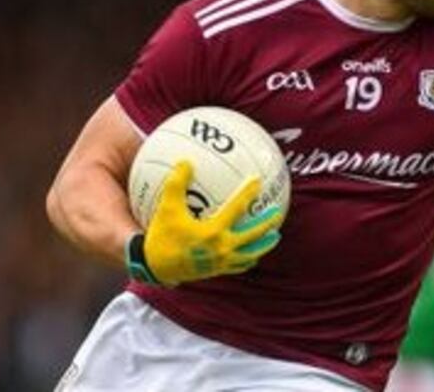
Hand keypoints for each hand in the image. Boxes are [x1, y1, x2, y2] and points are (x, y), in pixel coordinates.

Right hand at [125, 160, 282, 286]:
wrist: (155, 269)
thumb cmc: (161, 237)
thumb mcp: (166, 209)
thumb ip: (176, 185)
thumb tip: (186, 162)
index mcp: (212, 232)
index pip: (236, 209)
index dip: (248, 193)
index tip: (258, 181)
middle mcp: (221, 248)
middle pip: (252, 235)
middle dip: (267, 223)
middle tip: (278, 212)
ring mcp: (221, 262)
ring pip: (250, 254)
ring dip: (263, 245)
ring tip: (275, 237)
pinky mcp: (217, 271)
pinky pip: (238, 266)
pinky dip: (248, 259)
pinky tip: (252, 255)